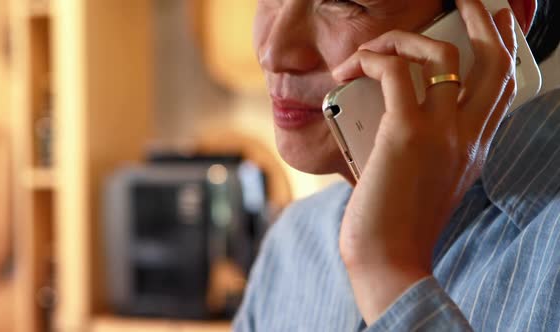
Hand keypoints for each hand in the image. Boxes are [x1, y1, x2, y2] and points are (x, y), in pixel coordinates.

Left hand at [332, 0, 517, 323]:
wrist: (389, 260)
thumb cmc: (396, 223)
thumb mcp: (422, 179)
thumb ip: (421, 145)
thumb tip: (384, 113)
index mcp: (476, 146)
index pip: (504, 85)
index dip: (503, 47)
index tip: (491, 24)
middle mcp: (470, 134)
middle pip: (494, 59)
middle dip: (482, 19)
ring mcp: (443, 131)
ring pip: (442, 54)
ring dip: (402, 38)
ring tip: (372, 48)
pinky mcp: (407, 132)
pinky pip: (395, 71)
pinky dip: (370, 60)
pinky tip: (347, 72)